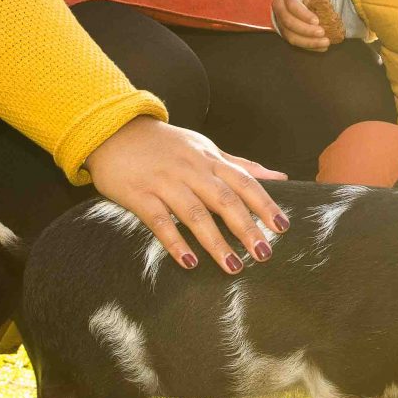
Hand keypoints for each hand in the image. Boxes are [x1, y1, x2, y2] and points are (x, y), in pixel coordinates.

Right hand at [84, 118, 288, 272]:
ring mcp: (165, 182)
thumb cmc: (166, 145)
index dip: (264, 204)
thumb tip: (280, 178)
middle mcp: (191, 170)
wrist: (115, 131)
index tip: (282, 227)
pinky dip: (175, 242)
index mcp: (209, 159)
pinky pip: (160, 221)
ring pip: (195, 213)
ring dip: (215, 242)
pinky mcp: (139, 195)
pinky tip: (189, 262)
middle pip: (224, 200)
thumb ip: (241, 165)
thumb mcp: (206, 148)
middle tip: (263, 254)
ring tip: (233, 267)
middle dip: (246, 227)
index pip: (244, 182)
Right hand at [272, 0, 339, 50]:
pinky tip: (322, 47)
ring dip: (308, 42)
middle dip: (306, 30)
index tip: (317, 21)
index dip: (304, 15)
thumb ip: (323, 1)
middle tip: (322, 33)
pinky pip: (294, 42)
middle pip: (289, 22)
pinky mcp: (284, 32)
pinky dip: (309, 46)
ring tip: (325, 43)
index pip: (293, 5)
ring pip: (290, 35)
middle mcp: (280, 7)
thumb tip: (332, 16)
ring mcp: (280, 21)